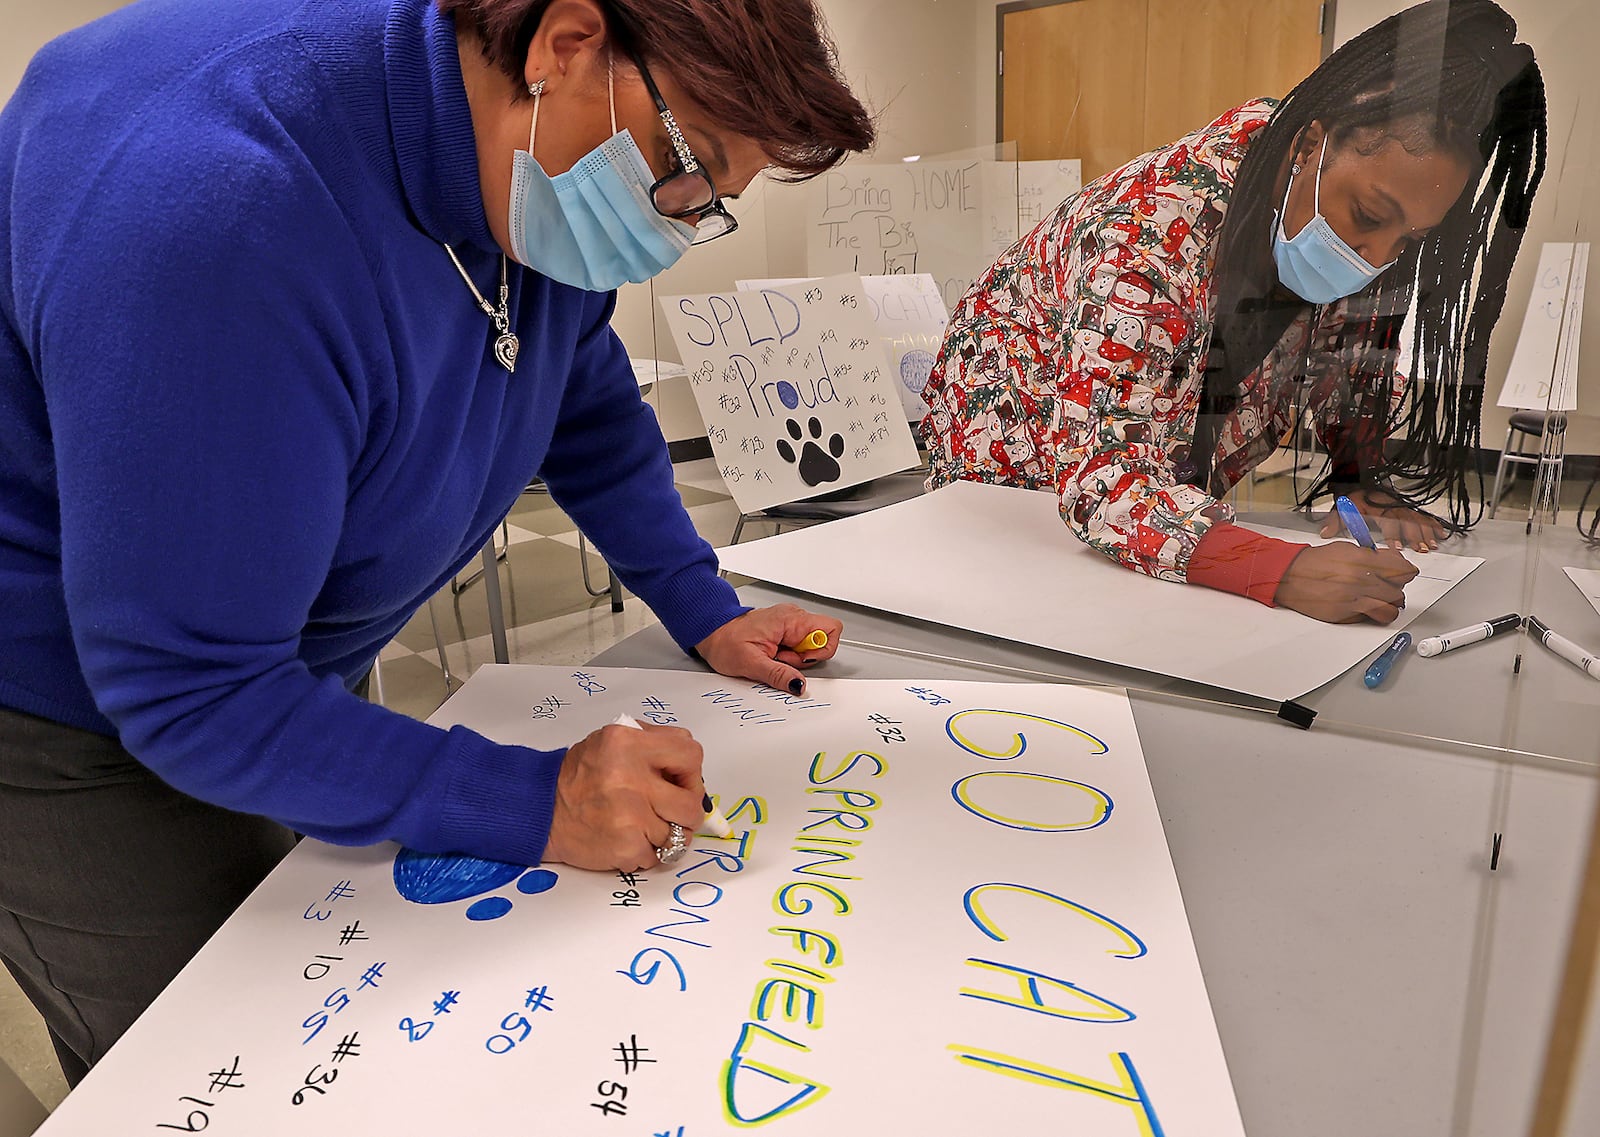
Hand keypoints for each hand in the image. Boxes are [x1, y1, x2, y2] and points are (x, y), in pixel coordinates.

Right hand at [543, 721, 704, 871]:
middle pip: (691, 804)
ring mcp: (629, 816)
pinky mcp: (625, 847)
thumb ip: (654, 745)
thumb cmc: (579, 777)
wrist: (543, 810)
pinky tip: (628, 838)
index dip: (692, 773)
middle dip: (687, 812)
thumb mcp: (613, 740)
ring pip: (679, 835)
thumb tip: (692, 772)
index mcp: (629, 745)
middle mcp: (630, 778)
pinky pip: (658, 856)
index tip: (682, 782)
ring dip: (666, 834)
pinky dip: (647, 852)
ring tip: (643, 825)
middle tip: (671, 811)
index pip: (690, 754)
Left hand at [695, 604, 843, 696]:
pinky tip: (773, 654)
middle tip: (780, 659)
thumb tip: (799, 685)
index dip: (822, 650)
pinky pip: (799, 646)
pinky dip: (789, 655)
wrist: (712, 633)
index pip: (831, 628)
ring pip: (811, 645)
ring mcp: (790, 623)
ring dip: (795, 658)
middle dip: (804, 658)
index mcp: (790, 619)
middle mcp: (794, 616)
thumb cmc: (726, 641)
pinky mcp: (785, 630)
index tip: (801, 660)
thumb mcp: (752, 663)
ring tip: (773, 656)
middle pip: (822, 640)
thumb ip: (779, 674)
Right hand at [1276, 543, 1418, 624]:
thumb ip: (1374, 556)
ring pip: (1390, 611)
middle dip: (1395, 590)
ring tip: (1379, 601)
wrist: (1289, 575)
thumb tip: (1395, 562)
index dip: (1406, 573)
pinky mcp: (1344, 615)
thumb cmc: (1316, 561)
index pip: (1405, 572)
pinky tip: (1361, 606)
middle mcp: (1360, 582)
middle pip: (1399, 592)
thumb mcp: (1347, 549)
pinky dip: (1370, 614)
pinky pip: (1369, 618)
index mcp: (1363, 561)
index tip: (1403, 574)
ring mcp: (1352, 601)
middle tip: (1386, 587)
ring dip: (1388, 606)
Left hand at [1319, 489, 1444, 551]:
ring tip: (1432, 545)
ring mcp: (1400, 506)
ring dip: (1425, 532)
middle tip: (1421, 549)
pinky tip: (1441, 532)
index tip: (1397, 547)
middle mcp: (1391, 506)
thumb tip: (1326, 533)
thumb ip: (1335, 521)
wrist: (1358, 478)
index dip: (1392, 535)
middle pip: (1406, 521)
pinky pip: (1422, 515)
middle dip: (1414, 536)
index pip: (1386, 521)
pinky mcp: (1406, 507)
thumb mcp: (1341, 507)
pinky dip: (1433, 523)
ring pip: (1416, 519)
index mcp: (1376, 507)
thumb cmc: (1351, 495)